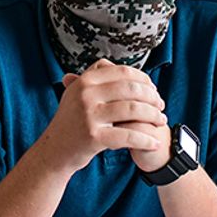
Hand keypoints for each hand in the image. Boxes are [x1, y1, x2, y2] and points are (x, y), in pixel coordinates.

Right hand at [38, 59, 167, 174]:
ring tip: (162, 121)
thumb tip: (119, 65)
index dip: (144, 79)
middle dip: (152, 97)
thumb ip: (97, 78)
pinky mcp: (93, 137)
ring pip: (133, 110)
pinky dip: (146, 140)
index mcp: (85, 81)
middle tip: (161, 105)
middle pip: (131, 89)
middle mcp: (86, 94)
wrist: (54, 151)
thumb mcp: (77, 93)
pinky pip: (128, 136)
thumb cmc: (71, 122)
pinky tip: (155, 142)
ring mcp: (89, 115)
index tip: (154, 89)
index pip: (123, 72)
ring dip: (153, 116)